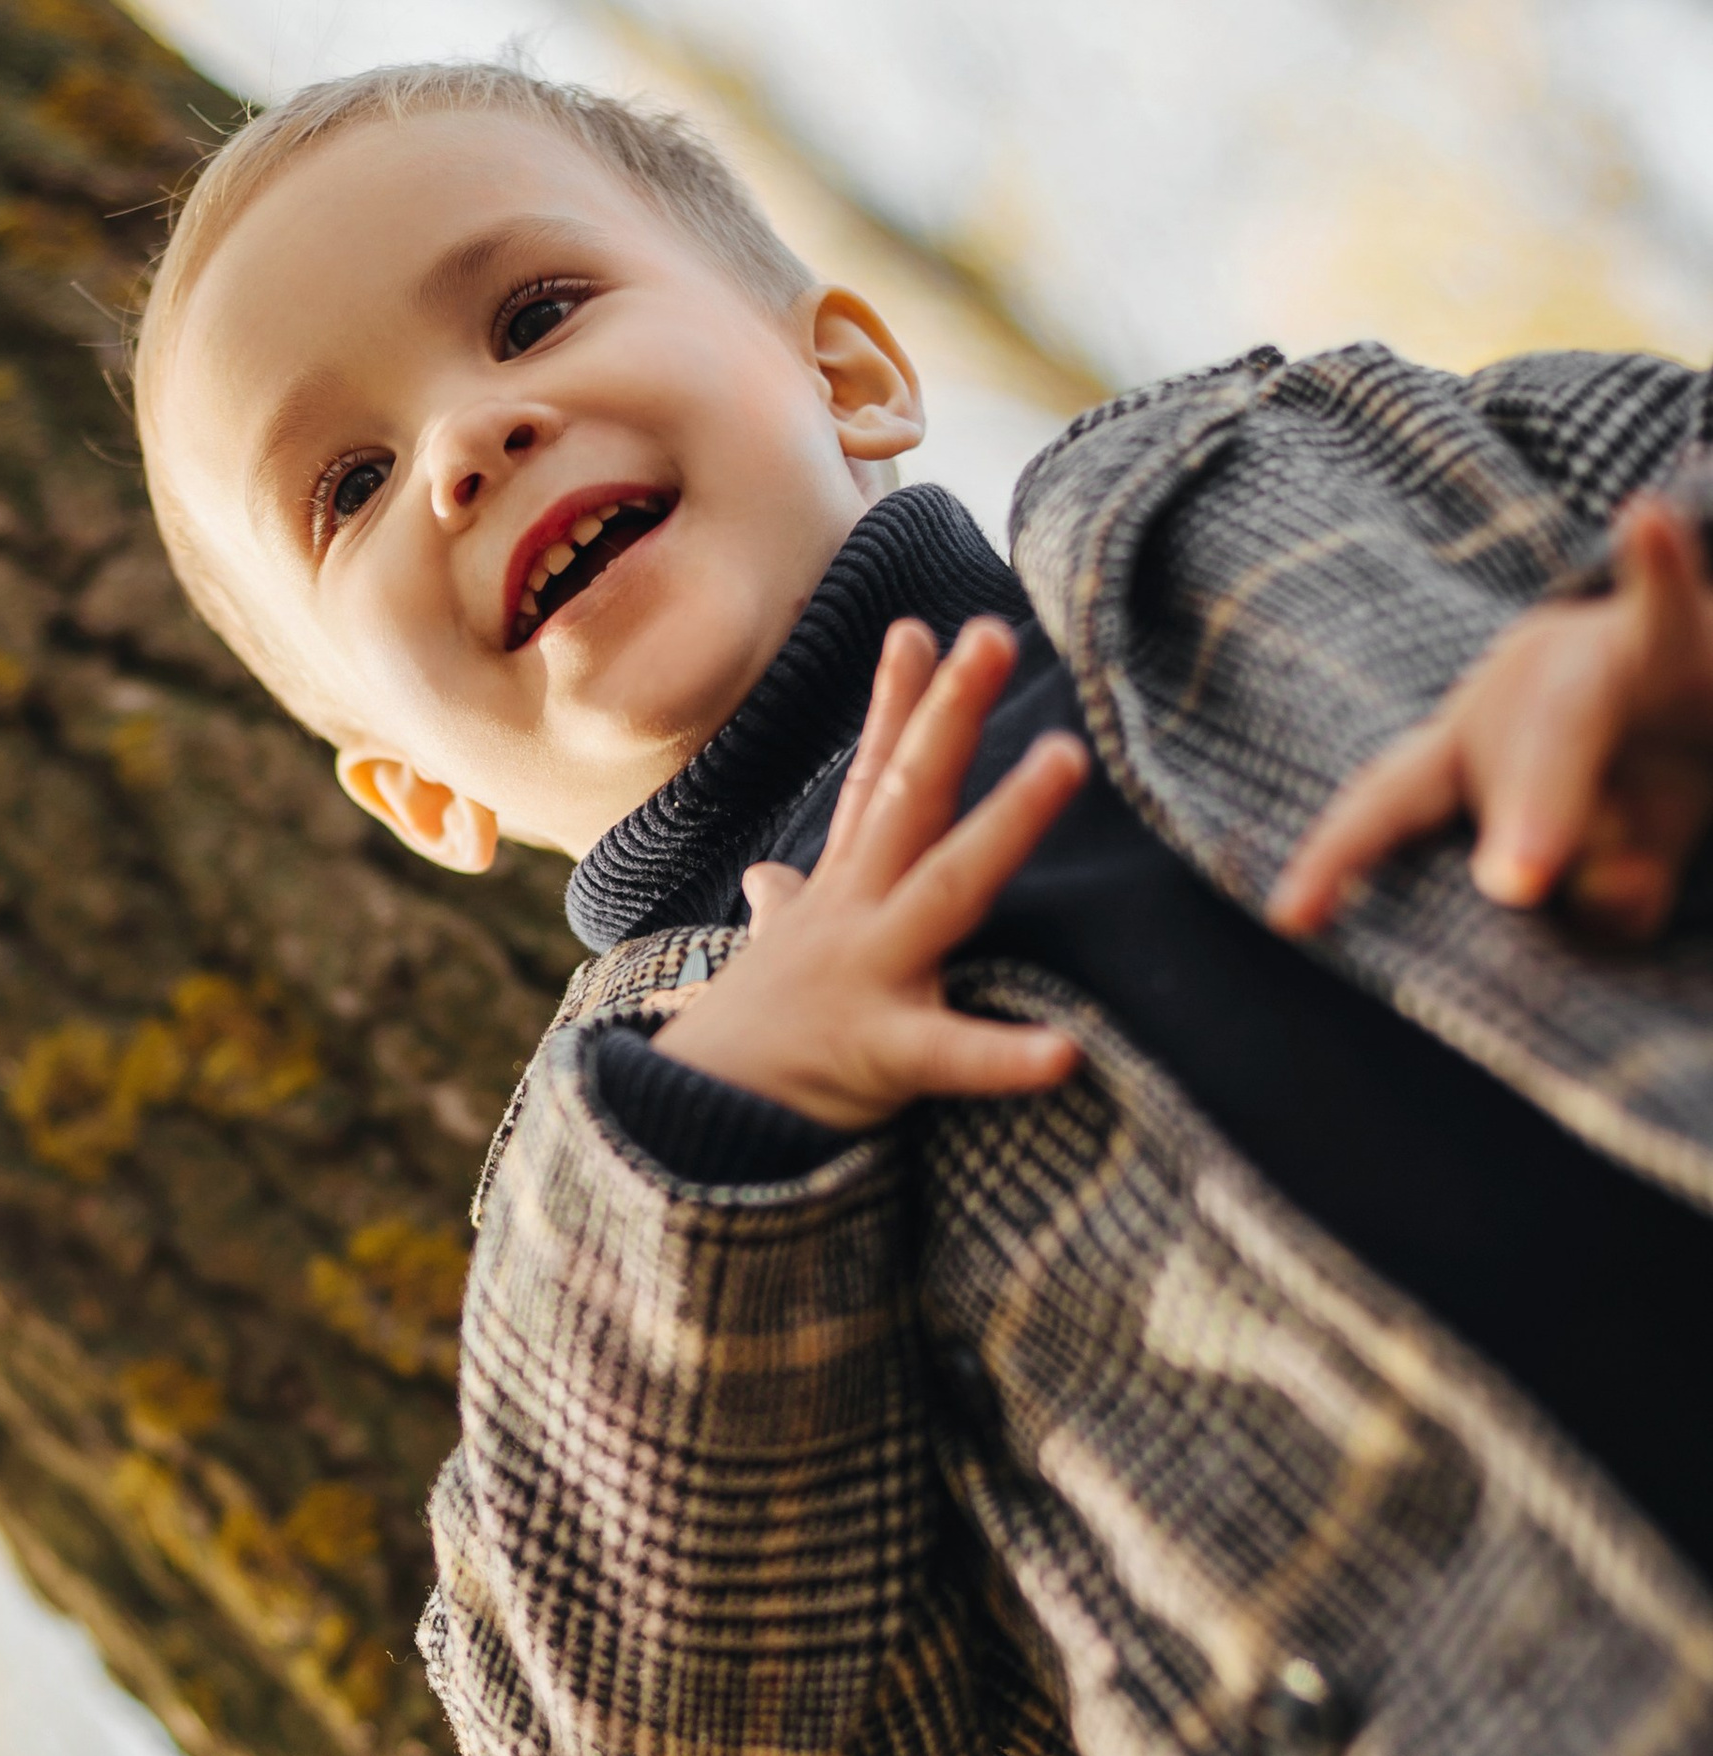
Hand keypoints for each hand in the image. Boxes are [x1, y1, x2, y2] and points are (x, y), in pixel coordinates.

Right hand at [650, 615, 1090, 1129]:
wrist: (689, 1130)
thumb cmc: (752, 1043)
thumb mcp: (770, 960)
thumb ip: (784, 907)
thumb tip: (769, 874)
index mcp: (840, 895)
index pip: (871, 782)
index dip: (897, 705)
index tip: (922, 624)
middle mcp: (855, 915)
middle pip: (906, 797)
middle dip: (948, 715)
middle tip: (994, 633)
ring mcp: (869, 976)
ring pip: (947, 886)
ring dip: (1007, 821)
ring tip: (1067, 757)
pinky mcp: (883, 1054)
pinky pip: (951, 1055)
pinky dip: (1006, 1056)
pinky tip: (1067, 1052)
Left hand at [1269, 492, 1712, 942]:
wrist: (1704, 660)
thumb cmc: (1642, 778)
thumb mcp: (1629, 857)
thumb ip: (1616, 898)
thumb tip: (1604, 892)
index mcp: (1467, 753)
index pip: (1390, 806)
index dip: (1338, 857)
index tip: (1290, 918)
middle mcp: (1511, 697)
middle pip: (1504, 767)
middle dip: (1525, 824)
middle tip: (1516, 886)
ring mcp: (1594, 660)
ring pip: (1574, 724)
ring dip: (1578, 784)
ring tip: (1556, 809)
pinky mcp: (1676, 640)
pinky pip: (1666, 607)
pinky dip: (1659, 567)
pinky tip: (1647, 518)